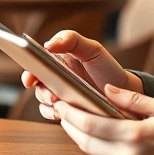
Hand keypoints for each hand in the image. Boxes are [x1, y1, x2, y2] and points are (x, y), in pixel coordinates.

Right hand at [22, 30, 143, 121]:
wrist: (124, 93)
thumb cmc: (107, 68)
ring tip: (59, 104)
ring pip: (42, 100)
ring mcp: (60, 94)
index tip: (30, 79)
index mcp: (59, 60)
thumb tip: (48, 44)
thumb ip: (72, 40)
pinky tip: (62, 113)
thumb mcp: (92, 49)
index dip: (29, 71)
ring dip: (46, 103)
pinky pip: (51, 113)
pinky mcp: (66, 110)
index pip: (35, 64)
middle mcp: (56, 77)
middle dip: (40, 90)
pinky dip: (53, 114)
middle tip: (52, 95)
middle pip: (36, 84)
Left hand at [54, 84, 153, 154]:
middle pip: (85, 142)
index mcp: (136, 136)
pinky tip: (105, 141)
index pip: (90, 125)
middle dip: (70, 125)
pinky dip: (102, 153)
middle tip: (63, 110)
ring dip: (85, 140)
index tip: (60, 102)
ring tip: (82, 123)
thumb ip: (133, 100)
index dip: (70, 113)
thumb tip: (106, 90)